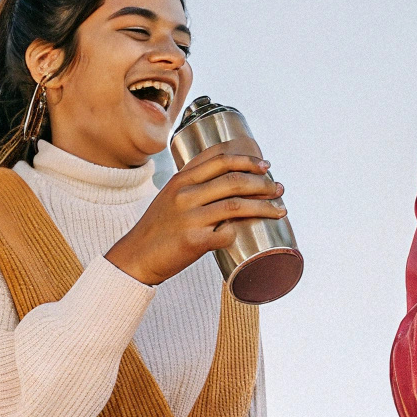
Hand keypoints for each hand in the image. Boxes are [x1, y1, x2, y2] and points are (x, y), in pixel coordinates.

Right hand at [106, 143, 286, 285]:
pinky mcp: (193, 242)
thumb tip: (231, 176)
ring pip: (237, 206)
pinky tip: (247, 234)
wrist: (136, 257)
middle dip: (263, 183)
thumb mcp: (170, 195)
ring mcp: (189, 218)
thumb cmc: (159, 228)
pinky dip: (240, 233)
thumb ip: (194, 183)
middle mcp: (184, 194)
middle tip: (279, 189)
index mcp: (180, 180)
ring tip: (280, 210)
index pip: (219, 159)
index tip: (265, 165)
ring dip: (264, 207)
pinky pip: (227, 234)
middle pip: (234, 180)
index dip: (247, 160)